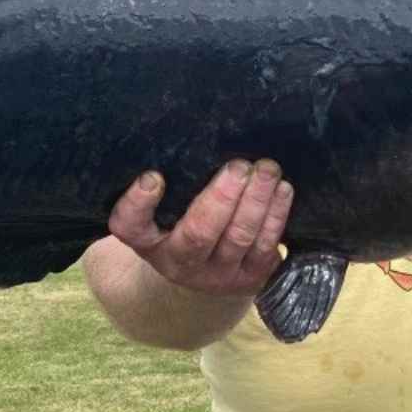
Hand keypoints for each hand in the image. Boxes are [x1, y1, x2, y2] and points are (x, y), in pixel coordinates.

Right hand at [107, 159, 293, 298]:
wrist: (203, 276)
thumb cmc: (180, 226)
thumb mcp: (162, 211)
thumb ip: (170, 184)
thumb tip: (195, 133)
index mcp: (148, 241)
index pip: (130, 226)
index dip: (138, 204)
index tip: (152, 177)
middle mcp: (178, 263)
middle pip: (198, 234)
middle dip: (222, 198)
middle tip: (239, 166)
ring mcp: (216, 275)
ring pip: (239, 238)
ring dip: (257, 201)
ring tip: (267, 170)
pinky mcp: (250, 278)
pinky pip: (265, 247)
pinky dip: (275, 216)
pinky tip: (282, 190)